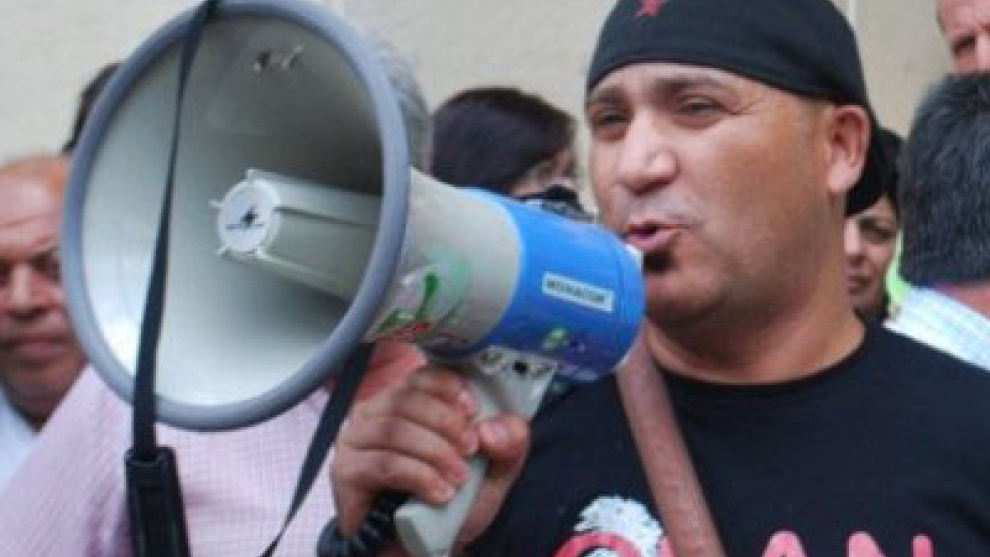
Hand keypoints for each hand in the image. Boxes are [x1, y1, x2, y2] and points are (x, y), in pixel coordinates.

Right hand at [331, 366, 529, 554]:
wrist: (423, 550)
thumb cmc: (451, 502)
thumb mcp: (493, 470)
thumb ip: (509, 444)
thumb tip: (494, 428)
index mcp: (407, 401)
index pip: (421, 376)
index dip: (448, 387)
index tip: (473, 409)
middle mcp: (375, 413)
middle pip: (407, 399)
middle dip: (447, 423)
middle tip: (471, 449)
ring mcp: (355, 441)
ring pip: (394, 429)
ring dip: (434, 451)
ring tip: (459, 477)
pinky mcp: (346, 472)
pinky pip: (383, 463)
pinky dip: (418, 475)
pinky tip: (440, 493)